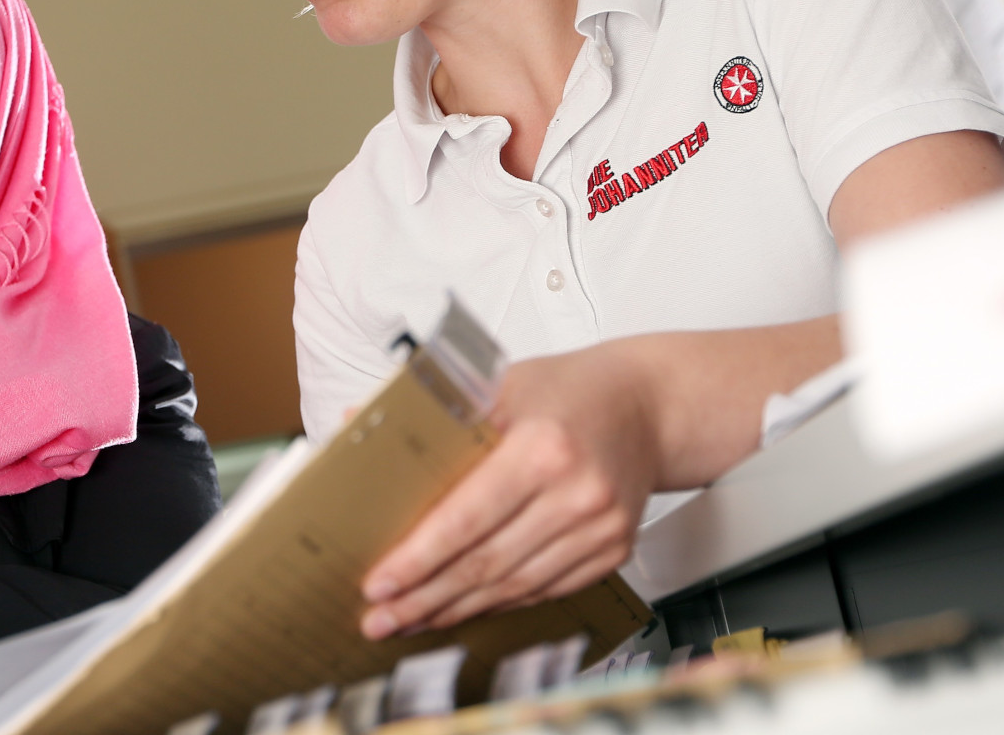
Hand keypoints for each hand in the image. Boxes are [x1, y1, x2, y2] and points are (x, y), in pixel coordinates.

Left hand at [358, 345, 656, 637]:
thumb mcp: (499, 383)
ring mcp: (601, 529)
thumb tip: (353, 426)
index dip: (418, 558)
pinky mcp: (613, 551)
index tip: (379, 583)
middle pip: (486, 562)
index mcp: (544, 448)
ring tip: (411, 619)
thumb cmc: (568, 389)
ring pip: (515, 585)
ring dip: (458, 608)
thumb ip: (431, 413)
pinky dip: (501, 602)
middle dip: (425, 597)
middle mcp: (578, 494)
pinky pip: (545, 589)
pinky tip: (465, 608)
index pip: (466, 518)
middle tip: (380, 617)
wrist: (649, 406)